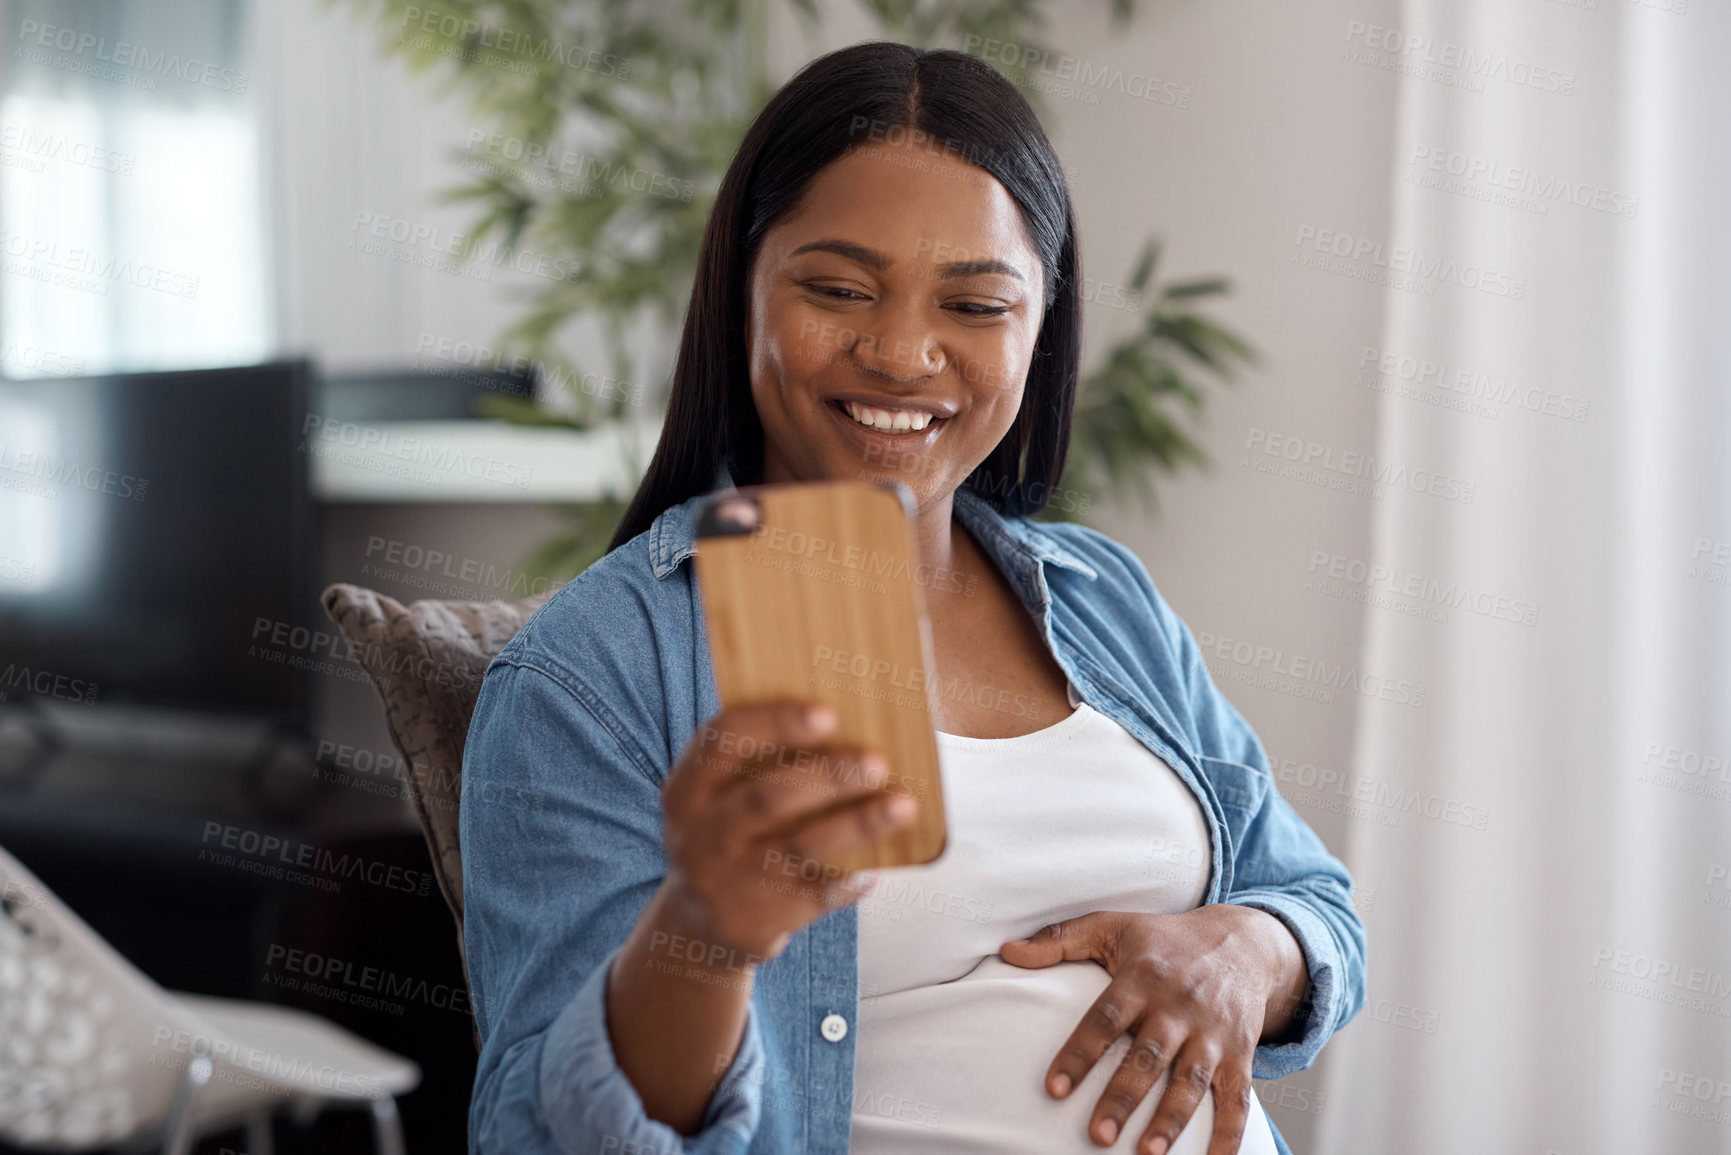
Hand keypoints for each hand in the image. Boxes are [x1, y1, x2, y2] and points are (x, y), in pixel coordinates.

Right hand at [659, 701, 917, 959]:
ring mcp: (722, 884)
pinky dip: (847, 881)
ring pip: (798, 847)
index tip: (828, 714)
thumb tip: (846, 728)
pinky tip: (875, 867)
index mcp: (686, 790)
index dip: (775, 724)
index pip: (723, 741)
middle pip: (766, 797)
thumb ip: (754, 768)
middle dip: (827, 777)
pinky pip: (811, 897)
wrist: (697, 930)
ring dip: (856, 824)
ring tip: (902, 805)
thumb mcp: (716, 803)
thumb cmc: (728, 841)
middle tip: (878, 763)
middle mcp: (696, 835)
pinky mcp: (749, 924)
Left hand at [998, 905, 1307, 1154]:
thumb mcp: (1113, 927)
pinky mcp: (1240, 1051)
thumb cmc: (1164, 939)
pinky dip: (1230, 1131)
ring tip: (1147, 1153)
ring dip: (1170, 1119)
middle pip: (1148, 1056)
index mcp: (1142, 977)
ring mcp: (1212, 1031)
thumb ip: (1059, 940)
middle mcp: (1178, 1006)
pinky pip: (1239, 1095)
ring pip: (1191, 1080)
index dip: (1080, 1053)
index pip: (1105, 1018)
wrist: (1242, 943)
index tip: (1054, 1088)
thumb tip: (1006, 952)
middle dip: (1123, 1097)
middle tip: (1097, 1135)